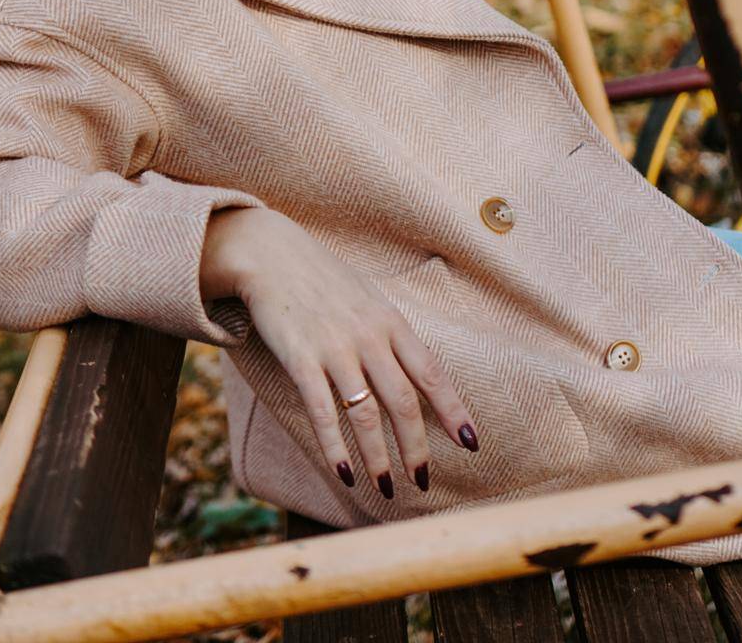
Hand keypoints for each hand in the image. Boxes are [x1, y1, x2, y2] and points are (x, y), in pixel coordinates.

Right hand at [200, 206, 479, 497]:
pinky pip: (322, 412)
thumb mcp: (368, 298)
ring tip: (385, 488)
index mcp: (390, 320)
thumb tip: (417, 373)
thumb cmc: (323, 279)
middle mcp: (368, 335)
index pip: (431, 372)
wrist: (270, 254)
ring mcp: (334, 348)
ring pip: (365, 414)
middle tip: (423, 481)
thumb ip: (390, 333)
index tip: (470, 443)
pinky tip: (346, 473)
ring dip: (378, 458)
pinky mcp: (300, 358)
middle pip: (402, 402)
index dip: (452, 410)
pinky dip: (336, 448)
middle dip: (416, 448)